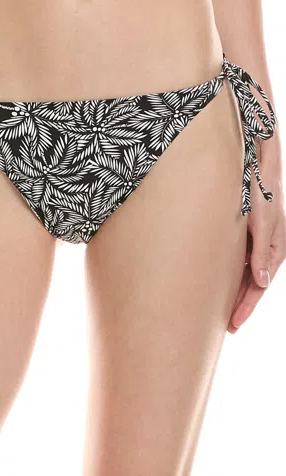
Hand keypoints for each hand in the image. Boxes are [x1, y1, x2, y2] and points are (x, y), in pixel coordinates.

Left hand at [228, 177, 285, 333]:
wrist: (256, 168)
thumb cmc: (262, 193)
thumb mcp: (264, 223)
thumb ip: (263, 252)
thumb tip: (262, 281)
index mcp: (275, 250)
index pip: (260, 286)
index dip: (247, 307)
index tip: (233, 324)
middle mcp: (266, 250)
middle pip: (252, 285)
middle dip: (241, 306)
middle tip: (227, 327)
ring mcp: (256, 243)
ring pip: (245, 275)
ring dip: (236, 293)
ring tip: (223, 312)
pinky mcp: (246, 236)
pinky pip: (239, 261)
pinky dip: (232, 276)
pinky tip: (220, 284)